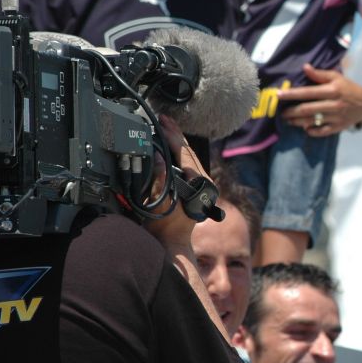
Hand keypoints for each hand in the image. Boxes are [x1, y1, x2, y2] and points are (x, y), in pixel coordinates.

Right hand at [143, 114, 210, 245]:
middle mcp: (203, 182)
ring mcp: (201, 185)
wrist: (172, 243)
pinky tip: (170, 148)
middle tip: (164, 119)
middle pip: (189, 152)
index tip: (163, 121)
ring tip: (166, 128)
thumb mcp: (158, 203)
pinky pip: (187, 165)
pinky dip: (178, 153)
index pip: (185, 152)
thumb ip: (159, 180)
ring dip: (177, 142)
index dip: (173, 135)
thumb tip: (158, 158)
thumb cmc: (165, 227)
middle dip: (176, 134)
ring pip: (190, 157)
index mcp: (198, 183)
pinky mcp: (196, 188)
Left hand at [280, 63, 361, 137]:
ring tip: (288, 120)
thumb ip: (320, 74)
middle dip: (291, 111)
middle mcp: (333, 104)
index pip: (308, 92)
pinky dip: (312, 131)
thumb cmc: (348, 88)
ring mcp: (336, 117)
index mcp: (332, 90)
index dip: (292, 94)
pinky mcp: (338, 127)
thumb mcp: (336, 77)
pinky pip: (322, 131)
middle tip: (281, 112)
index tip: (279, 95)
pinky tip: (305, 128)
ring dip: (297, 122)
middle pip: (307, 109)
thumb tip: (305, 67)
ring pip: (312, 121)